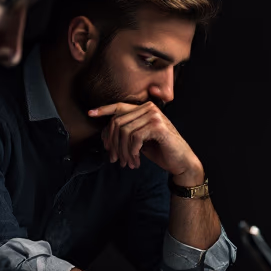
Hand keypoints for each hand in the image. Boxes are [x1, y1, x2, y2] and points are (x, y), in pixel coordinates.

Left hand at [89, 101, 203, 183]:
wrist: (181, 161)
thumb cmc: (161, 150)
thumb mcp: (140, 140)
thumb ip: (126, 132)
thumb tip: (105, 135)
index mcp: (145, 108)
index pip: (119, 107)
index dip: (103, 109)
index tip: (90, 113)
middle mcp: (149, 108)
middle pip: (118, 122)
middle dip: (113, 143)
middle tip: (115, 159)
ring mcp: (154, 116)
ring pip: (124, 132)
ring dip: (123, 151)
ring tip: (127, 163)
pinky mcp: (158, 127)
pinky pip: (134, 138)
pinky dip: (132, 152)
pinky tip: (136, 161)